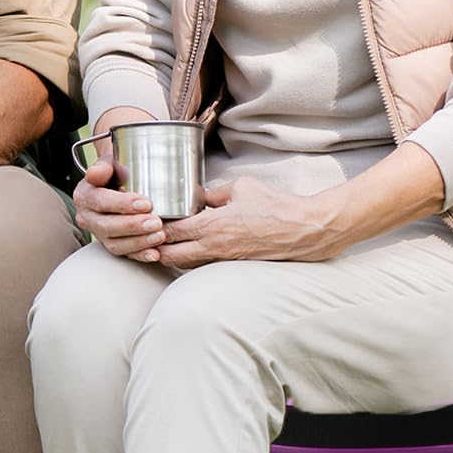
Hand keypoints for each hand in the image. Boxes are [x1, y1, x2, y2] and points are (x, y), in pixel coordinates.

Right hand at [73, 155, 168, 262]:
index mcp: (84, 196)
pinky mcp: (112, 245)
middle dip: (133, 226)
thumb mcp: (109, 163)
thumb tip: (97, 172)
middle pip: (106, 226)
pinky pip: (124, 254)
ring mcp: (99, 234)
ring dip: (138, 242)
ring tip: (159, 235)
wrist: (116, 185)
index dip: (122, 204)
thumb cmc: (115, 174)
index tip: (145, 203)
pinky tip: (155, 253)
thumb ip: (103, 165)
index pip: (100, 201)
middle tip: (155, 222)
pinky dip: (140, 255)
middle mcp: (88, 217)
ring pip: (114, 244)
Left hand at [157, 177, 339, 269]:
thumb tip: (199, 195)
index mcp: (211, 225)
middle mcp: (214, 247)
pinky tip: (191, 248)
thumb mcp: (241, 187)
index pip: (169, 232)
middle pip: (170, 255)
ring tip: (165, 243)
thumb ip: (215, 192)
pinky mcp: (235, 264)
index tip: (146, 221)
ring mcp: (224, 259)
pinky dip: (192, 259)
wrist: (306, 229)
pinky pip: (205, 265)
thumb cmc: (276, 206)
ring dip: (173, 255)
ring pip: (186, 264)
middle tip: (148, 237)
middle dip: (155, 248)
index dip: (153, 228)